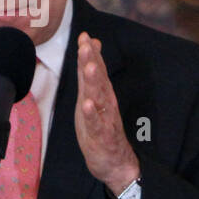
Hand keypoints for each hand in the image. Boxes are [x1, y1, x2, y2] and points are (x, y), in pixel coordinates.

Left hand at [74, 32, 138, 194]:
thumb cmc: (101, 127)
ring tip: (90, 68)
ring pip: (99, 98)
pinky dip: (92, 114)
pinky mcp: (101, 136)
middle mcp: (105, 103)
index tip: (85, 36)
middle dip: (92, 61)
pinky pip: (96, 124)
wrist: (114, 162)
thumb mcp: (93, 97)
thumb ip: (91, 72)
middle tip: (86, 45)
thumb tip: (92, 45)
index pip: (96, 69)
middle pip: (98, 80)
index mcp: (102, 93)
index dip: (90, 53)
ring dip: (94, 83)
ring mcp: (104, 119)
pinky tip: (87, 104)